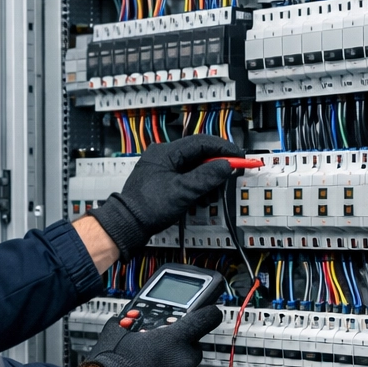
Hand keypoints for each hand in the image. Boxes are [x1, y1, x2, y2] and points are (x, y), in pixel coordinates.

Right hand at [78, 305, 221, 366]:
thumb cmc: (113, 365)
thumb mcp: (118, 332)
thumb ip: (131, 323)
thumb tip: (128, 320)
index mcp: (174, 338)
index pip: (206, 318)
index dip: (207, 315)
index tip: (208, 314)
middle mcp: (184, 360)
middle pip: (193, 347)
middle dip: (179, 348)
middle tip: (159, 351)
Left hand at [91, 136, 242, 258]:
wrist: (128, 224)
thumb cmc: (147, 207)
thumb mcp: (183, 191)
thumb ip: (207, 176)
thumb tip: (225, 166)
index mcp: (165, 152)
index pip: (201, 142)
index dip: (223, 148)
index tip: (239, 156)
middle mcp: (162, 156)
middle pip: (198, 153)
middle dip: (217, 162)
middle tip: (233, 168)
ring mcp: (162, 168)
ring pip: (193, 165)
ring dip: (208, 173)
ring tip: (218, 184)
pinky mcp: (163, 180)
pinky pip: (186, 175)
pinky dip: (198, 182)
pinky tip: (203, 192)